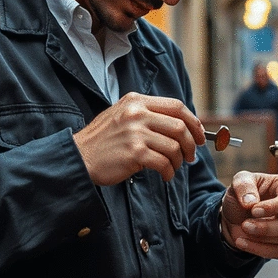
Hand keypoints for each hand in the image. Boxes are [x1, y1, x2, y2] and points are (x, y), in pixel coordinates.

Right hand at [72, 92, 204, 184]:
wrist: (79, 157)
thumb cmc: (102, 140)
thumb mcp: (122, 115)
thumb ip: (147, 115)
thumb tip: (182, 125)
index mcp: (136, 101)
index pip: (176, 106)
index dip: (193, 121)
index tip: (199, 135)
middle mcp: (137, 113)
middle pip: (180, 126)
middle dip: (191, 144)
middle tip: (191, 156)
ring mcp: (135, 132)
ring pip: (174, 146)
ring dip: (179, 161)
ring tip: (174, 167)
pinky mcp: (134, 153)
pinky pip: (164, 163)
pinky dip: (170, 172)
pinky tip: (166, 176)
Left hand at [220, 171, 277, 258]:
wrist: (236, 215)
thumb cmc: (243, 194)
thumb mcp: (239, 181)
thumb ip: (243, 186)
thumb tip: (251, 202)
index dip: (273, 207)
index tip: (253, 211)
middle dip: (266, 228)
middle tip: (245, 225)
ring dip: (260, 239)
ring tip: (242, 231)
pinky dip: (260, 250)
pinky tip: (243, 242)